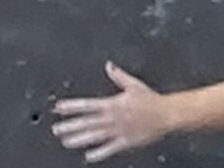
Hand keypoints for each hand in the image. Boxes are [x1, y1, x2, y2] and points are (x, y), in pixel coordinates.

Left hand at [51, 62, 172, 162]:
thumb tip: (109, 66)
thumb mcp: (134, 85)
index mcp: (112, 104)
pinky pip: (110, 148)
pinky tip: (89, 156)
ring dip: (80, 139)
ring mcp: (118, 131)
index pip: (87, 105)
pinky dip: (99, 153)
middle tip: (56, 129)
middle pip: (87, 122)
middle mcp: (113, 118)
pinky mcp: (126, 141)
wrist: (167, 114)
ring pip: (95, 136)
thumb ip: (119, 76)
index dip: (71, 107)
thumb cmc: (151, 100)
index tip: (59, 108)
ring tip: (66, 142)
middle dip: (70, 126)